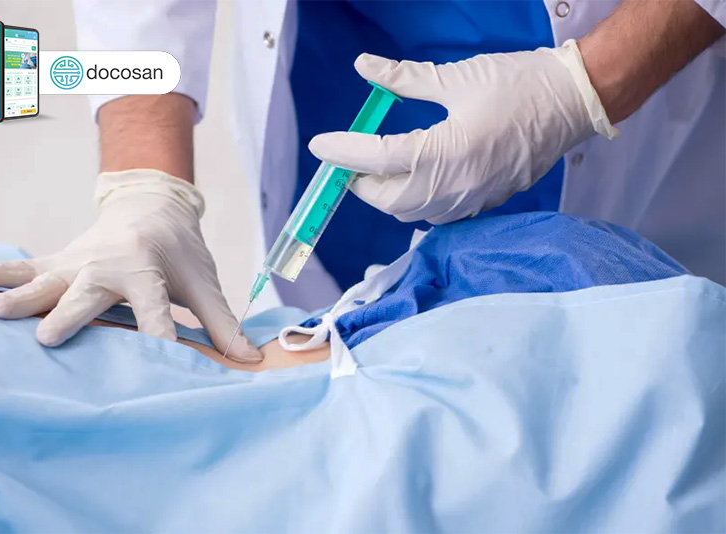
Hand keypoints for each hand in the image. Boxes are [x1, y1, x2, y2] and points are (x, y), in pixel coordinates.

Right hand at [0, 169, 261, 363]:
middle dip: (71, 313)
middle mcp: (109, 265)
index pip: (154, 309)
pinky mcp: (61, 260)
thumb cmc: (180, 252)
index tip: (156, 360)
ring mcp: (79, 262)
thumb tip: (250, 360)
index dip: (157, 335)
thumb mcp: (204, 283)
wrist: (151, 206)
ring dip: (22, 295)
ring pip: (48, 279)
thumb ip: (221, 323)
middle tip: (48, 337)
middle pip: (89, 293)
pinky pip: (26, 267)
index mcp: (149, 271)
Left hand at [309, 41, 617, 224]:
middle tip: (349, 158)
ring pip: (410, 214)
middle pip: (388, 200)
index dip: (344, 152)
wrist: (571, 103)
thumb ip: (402, 78)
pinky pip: (435, 215)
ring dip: (386, 194)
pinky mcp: (483, 203)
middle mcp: (456, 186)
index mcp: (447, 151)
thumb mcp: (454, 76)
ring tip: (377, 166)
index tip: (320, 144)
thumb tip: (364, 67)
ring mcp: (471, 200)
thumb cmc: (516, 84)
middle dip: (361, 182)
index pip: (379, 159)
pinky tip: (413, 178)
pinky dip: (413, 202)